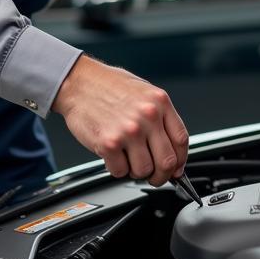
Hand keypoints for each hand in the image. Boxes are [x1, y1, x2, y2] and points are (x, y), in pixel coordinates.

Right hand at [51, 55, 188, 185]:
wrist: (78, 82)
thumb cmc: (109, 86)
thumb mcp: (144, 92)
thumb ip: (160, 117)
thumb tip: (172, 148)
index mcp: (160, 102)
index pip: (181, 140)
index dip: (180, 161)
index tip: (176, 169)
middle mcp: (148, 116)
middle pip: (167, 161)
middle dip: (161, 175)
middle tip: (153, 176)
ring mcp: (129, 131)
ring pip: (144, 170)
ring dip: (136, 172)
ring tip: (127, 159)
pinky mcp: (109, 143)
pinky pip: (120, 171)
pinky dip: (117, 169)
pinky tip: (113, 155)